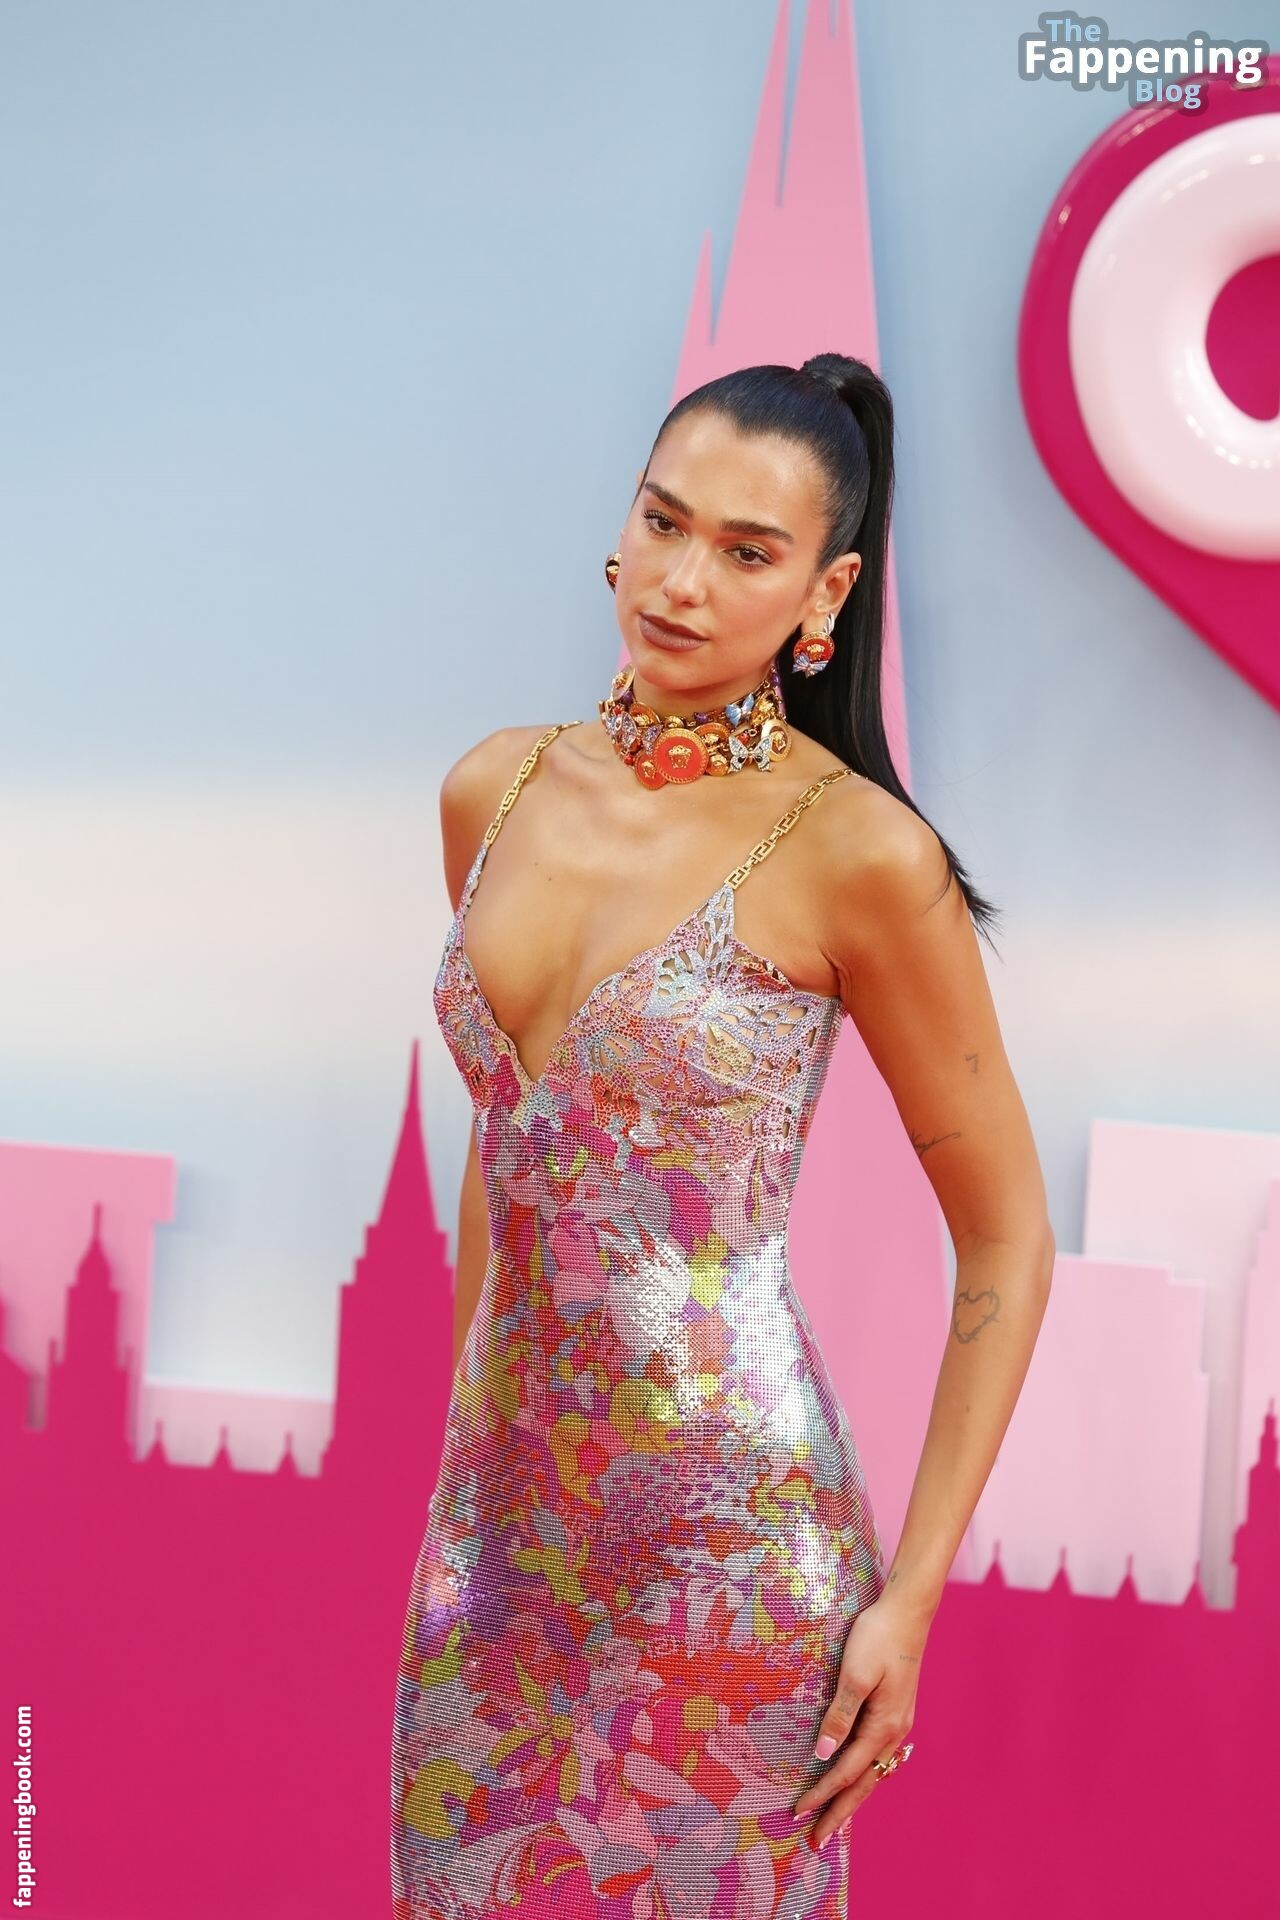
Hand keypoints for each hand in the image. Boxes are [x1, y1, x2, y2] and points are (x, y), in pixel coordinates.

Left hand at [791, 1594, 927, 1848]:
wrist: (908, 1612)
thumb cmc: (878, 1637)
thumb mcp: (855, 1673)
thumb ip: (840, 1714)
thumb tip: (823, 1755)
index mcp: (883, 1726)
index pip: (845, 1772)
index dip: (821, 1795)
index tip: (797, 1815)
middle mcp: (894, 1732)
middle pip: (863, 1783)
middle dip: (838, 1813)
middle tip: (816, 1842)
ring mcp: (898, 1723)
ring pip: (873, 1772)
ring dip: (852, 1797)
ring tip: (834, 1820)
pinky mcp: (896, 1711)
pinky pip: (878, 1755)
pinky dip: (864, 1774)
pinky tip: (858, 1777)